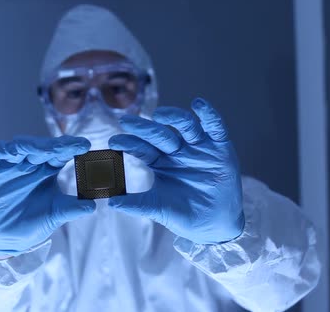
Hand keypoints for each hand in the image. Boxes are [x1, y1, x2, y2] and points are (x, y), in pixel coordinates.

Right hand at [0, 135, 95, 256]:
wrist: (4, 241)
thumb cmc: (31, 224)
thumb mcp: (54, 216)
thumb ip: (72, 208)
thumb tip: (93, 205)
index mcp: (47, 169)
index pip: (60, 153)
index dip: (71, 147)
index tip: (85, 145)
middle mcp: (29, 162)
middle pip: (41, 147)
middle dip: (53, 145)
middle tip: (66, 145)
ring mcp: (8, 164)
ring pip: (18, 146)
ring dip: (30, 145)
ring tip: (42, 149)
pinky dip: (0, 149)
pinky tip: (11, 151)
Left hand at [108, 98, 243, 243]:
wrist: (214, 225)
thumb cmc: (183, 214)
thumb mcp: (157, 208)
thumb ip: (136, 204)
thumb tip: (110, 203)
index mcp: (159, 161)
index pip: (142, 148)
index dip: (129, 143)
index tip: (113, 142)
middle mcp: (177, 150)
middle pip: (160, 134)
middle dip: (144, 128)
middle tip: (127, 121)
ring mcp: (198, 146)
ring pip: (185, 125)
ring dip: (173, 116)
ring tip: (159, 114)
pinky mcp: (220, 146)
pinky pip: (215, 127)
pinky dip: (208, 114)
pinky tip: (199, 104)